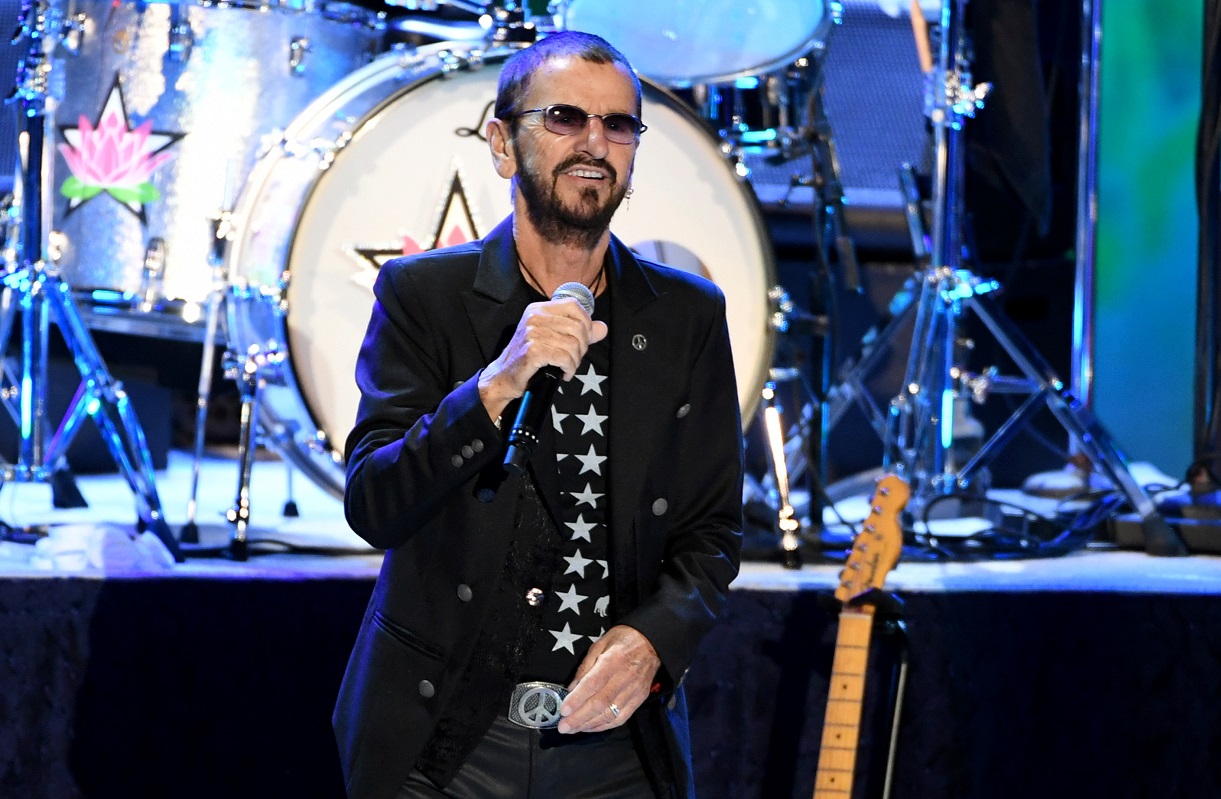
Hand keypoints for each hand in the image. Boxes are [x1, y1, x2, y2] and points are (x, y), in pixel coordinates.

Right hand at [478, 297, 607, 421]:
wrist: (504, 376)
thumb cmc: (529, 357)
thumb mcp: (554, 339)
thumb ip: (579, 332)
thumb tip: (603, 328)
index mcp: (539, 309)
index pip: (574, 305)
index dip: (586, 323)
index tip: (584, 340)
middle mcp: (535, 317)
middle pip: (577, 327)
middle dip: (582, 347)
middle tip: (574, 359)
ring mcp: (533, 333)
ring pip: (573, 344)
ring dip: (575, 361)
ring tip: (568, 367)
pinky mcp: (533, 351)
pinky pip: (564, 357)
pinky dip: (569, 368)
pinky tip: (564, 373)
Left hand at [557, 625, 659, 733]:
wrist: (650, 642)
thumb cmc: (621, 640)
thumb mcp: (599, 644)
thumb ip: (585, 667)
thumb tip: (570, 689)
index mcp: (613, 660)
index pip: (593, 684)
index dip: (577, 699)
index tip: (563, 710)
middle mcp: (625, 678)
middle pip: (600, 703)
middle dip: (579, 718)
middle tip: (563, 727)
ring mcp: (634, 691)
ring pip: (610, 714)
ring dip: (589, 724)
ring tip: (573, 729)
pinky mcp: (639, 699)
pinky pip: (621, 718)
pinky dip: (604, 726)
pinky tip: (591, 727)